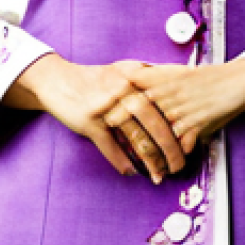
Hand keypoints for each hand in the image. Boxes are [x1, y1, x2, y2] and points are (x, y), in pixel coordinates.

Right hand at [2, 54, 186, 182]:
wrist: (55, 78)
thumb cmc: (92, 78)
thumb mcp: (122, 68)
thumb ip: (147, 73)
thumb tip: (178, 76)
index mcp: (134, 76)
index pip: (164, 102)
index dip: (179, 124)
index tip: (190, 141)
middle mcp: (121, 89)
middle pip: (154, 123)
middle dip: (170, 149)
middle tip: (179, 165)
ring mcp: (105, 106)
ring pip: (136, 138)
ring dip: (150, 161)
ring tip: (159, 175)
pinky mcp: (89, 122)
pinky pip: (110, 146)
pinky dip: (121, 162)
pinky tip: (131, 171)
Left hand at [109, 59, 244, 154]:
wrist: (236, 82)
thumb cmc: (205, 78)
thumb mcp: (175, 72)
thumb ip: (152, 77)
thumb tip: (129, 78)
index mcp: (160, 80)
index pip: (128, 90)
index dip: (113, 102)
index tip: (100, 113)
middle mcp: (167, 95)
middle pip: (136, 115)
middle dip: (122, 128)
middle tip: (110, 138)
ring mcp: (180, 111)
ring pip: (156, 135)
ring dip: (148, 153)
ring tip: (140, 163)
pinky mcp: (195, 125)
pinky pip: (179, 147)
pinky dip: (173, 160)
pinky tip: (168, 169)